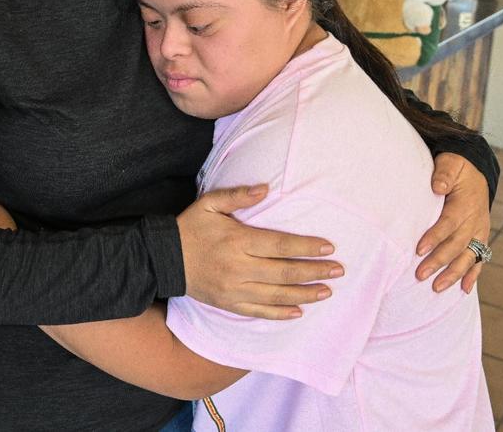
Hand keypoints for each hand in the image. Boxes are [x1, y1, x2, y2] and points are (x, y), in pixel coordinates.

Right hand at [177, 184, 341, 320]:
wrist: (164, 258)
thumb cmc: (191, 227)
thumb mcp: (210, 203)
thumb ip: (238, 195)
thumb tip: (266, 189)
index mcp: (238, 241)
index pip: (281, 245)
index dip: (307, 247)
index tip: (329, 248)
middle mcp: (239, 268)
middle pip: (284, 272)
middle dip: (314, 272)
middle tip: (338, 270)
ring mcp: (234, 290)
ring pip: (276, 295)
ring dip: (304, 294)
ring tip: (326, 291)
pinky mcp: (228, 304)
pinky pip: (259, 312)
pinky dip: (280, 313)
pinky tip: (298, 311)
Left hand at [416, 153, 489, 292]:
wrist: (477, 171)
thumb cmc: (457, 168)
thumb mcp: (450, 164)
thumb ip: (444, 174)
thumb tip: (437, 186)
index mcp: (465, 204)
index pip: (449, 223)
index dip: (435, 237)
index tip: (419, 249)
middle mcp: (475, 221)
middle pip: (457, 245)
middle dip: (439, 261)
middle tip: (420, 275)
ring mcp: (480, 231)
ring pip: (468, 257)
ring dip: (453, 274)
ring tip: (437, 288)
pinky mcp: (480, 237)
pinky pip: (479, 259)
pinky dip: (472, 275)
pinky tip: (463, 290)